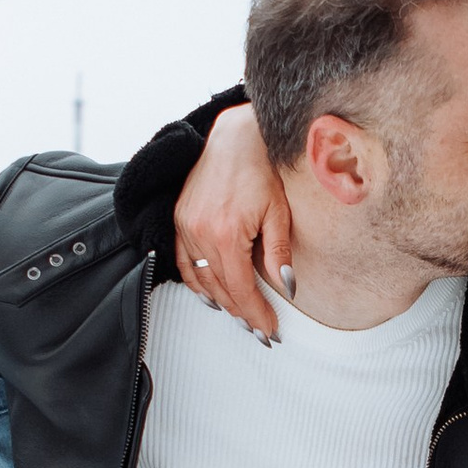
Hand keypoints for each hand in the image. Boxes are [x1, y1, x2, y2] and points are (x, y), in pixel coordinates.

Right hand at [170, 105, 293, 340]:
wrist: (235, 135)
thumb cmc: (262, 167)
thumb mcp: (279, 210)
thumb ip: (279, 252)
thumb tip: (288, 288)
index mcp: (225, 232)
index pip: (241, 288)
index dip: (256, 314)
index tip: (270, 331)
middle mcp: (198, 232)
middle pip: (220, 288)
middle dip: (242, 313)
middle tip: (261, 330)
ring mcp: (184, 225)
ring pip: (202, 279)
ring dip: (221, 301)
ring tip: (242, 316)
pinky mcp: (178, 218)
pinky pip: (184, 262)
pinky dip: (197, 282)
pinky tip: (212, 295)